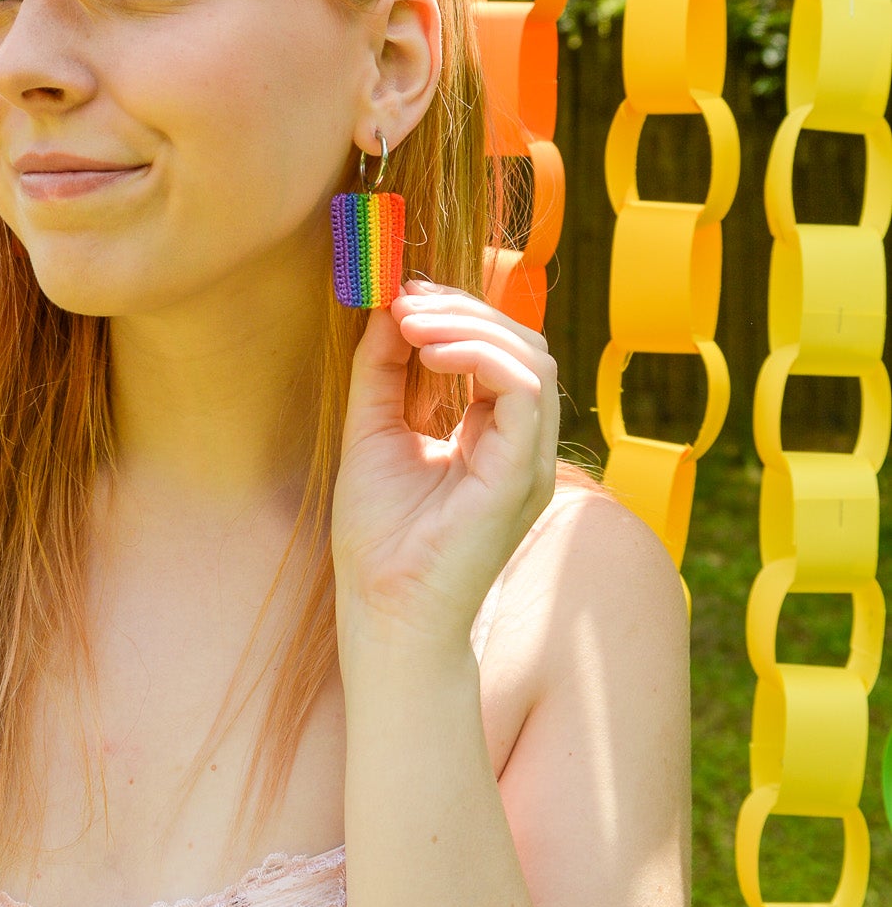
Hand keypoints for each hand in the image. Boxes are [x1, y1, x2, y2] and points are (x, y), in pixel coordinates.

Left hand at [331, 277, 559, 649]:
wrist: (383, 611)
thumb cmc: (378, 539)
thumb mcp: (372, 432)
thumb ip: (383, 372)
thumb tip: (388, 308)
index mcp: (492, 440)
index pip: (499, 353)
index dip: (458, 313)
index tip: (405, 295)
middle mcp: (520, 447)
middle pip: (523, 345)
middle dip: (465, 310)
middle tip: (406, 301)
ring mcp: (528, 461)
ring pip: (532, 358)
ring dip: (470, 325)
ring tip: (412, 323)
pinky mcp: (520, 475)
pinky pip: (526, 391)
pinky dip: (481, 357)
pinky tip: (430, 352)